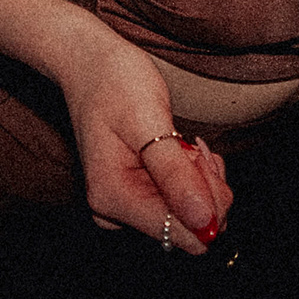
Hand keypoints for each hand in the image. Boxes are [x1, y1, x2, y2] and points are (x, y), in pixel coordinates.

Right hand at [59, 35, 233, 251]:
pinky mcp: (136, 195)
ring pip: (189, 212)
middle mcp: (115, 211)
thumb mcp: (149, 121)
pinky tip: (182, 148)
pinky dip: (193, 175)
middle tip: (188, 143)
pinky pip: (180, 200)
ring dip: (199, 176)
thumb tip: (204, 223)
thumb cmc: (115, 83)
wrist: (90, 63)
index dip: (208, 203)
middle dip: (203, 185)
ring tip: (180, 140)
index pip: (182, 236)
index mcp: (113, 198)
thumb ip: (176, 176)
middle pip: (189, 226)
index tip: (195, 158)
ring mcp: (125, 204)